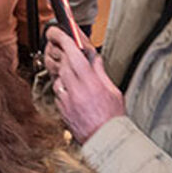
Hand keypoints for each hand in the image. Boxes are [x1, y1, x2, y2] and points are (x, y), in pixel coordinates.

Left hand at [46, 27, 124, 141]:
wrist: (106, 140)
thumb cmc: (113, 118)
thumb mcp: (113, 91)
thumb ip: (100, 73)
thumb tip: (93, 58)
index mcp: (91, 83)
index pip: (73, 55)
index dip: (64, 40)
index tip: (59, 32)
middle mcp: (76, 90)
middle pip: (63, 64)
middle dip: (63, 55)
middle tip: (65, 49)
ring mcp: (67, 100)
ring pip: (58, 77)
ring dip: (64, 72)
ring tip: (76, 77)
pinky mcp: (61, 108)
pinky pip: (58, 91)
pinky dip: (63, 87)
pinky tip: (73, 90)